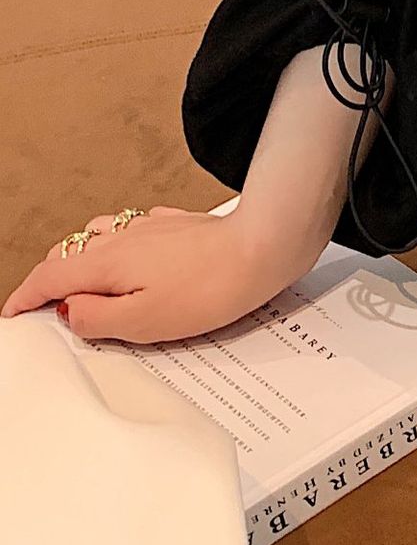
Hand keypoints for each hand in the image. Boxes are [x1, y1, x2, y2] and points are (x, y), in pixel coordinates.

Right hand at [1, 203, 313, 343]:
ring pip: (99, 234)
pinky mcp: (177, 223)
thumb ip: (95, 317)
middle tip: (47, 305)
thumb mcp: (142, 321)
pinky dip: (118, 245)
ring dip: (83, 257)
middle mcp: (123, 235)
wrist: (264, 247)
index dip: (25, 296)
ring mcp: (151, 225)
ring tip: (86, 282)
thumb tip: (67, 310)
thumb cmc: (210, 287)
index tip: (14, 313)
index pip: (48, 275)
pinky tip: (133, 257)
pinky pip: (132, 228)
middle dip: (51, 277)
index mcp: (106, 262)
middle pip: (69, 251)